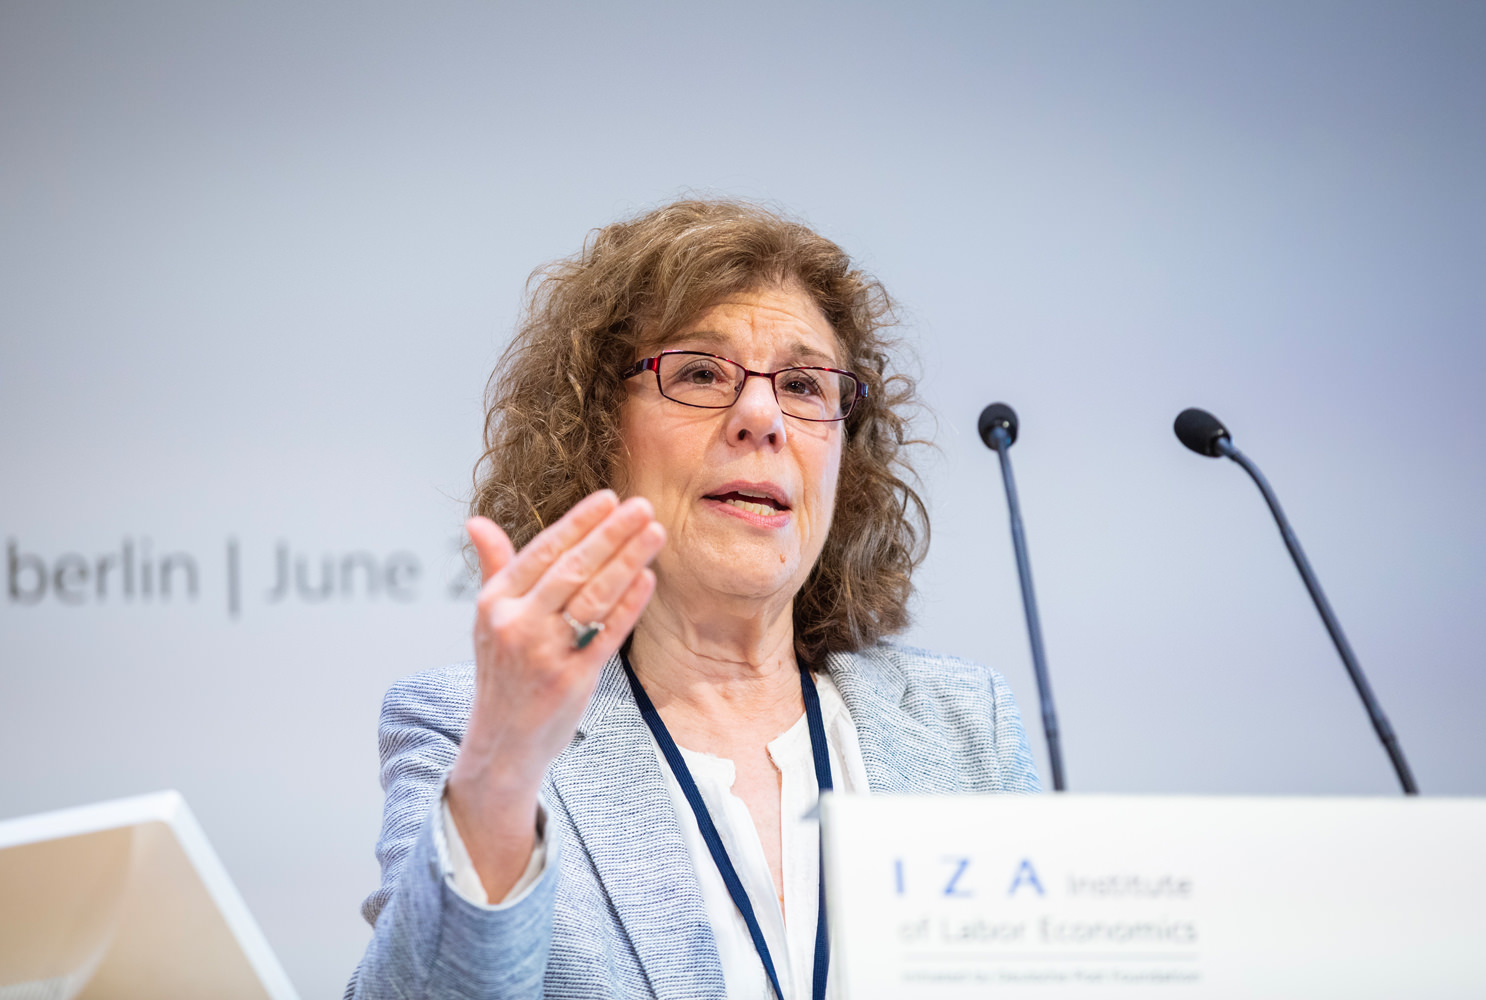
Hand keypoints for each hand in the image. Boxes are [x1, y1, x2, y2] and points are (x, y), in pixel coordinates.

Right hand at [446, 490, 663, 898]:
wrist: (502, 743)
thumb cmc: (502, 671)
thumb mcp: (489, 618)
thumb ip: (493, 566)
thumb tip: (476, 521)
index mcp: (495, 603)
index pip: (543, 552)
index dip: (579, 523)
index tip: (609, 498)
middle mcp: (517, 625)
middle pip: (573, 569)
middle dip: (611, 534)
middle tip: (642, 506)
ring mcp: (545, 654)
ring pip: (594, 597)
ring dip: (629, 561)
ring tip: (654, 533)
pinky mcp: (573, 680)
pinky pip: (608, 634)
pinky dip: (629, 604)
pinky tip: (648, 579)